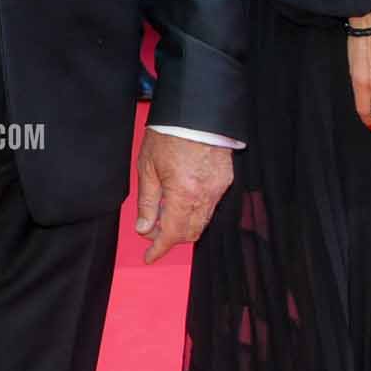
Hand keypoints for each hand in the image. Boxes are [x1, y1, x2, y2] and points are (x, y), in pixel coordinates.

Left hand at [133, 129, 233, 263]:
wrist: (196, 113)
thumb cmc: (167, 136)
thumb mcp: (147, 168)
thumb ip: (147, 202)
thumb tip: (144, 228)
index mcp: (183, 194)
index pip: (172, 234)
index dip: (160, 248)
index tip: (149, 257)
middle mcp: (205, 197)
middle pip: (190, 232)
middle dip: (170, 238)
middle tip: (151, 232)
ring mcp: (218, 190)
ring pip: (202, 221)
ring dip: (183, 226)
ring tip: (162, 217)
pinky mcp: (226, 181)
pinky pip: (211, 207)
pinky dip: (195, 212)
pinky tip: (180, 204)